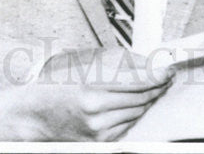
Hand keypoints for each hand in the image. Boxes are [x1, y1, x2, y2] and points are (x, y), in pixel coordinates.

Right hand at [16, 46, 174, 141]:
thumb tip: (147, 63)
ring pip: (138, 112)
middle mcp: (96, 110)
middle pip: (142, 97)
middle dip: (155, 86)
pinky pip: (128, 125)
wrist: (34, 114)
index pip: (137, 81)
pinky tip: (129, 103)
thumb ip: (116, 62)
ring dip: (145, 99)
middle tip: (164, 76)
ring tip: (146, 87)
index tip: (168, 69)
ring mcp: (99, 129)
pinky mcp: (100, 141)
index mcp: (90, 86)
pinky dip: (132, 113)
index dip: (157, 74)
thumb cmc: (55, 84)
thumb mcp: (82, 63)